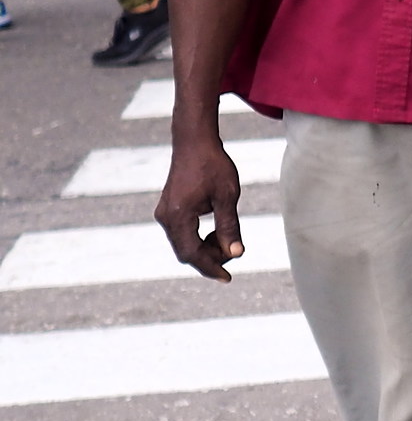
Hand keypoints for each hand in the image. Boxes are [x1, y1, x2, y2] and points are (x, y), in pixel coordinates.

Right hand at [155, 135, 244, 281]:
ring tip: (228, 239)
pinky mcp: (169, 210)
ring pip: (184, 244)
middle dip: (210, 258)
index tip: (228, 278)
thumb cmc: (213, 166)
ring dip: (206, 248)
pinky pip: (182, 233)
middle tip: (234, 251)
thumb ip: (229, 227)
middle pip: (186, 252)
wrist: (194, 142)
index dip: (211, 268)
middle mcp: (166, 217)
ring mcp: (164, 214)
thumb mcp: (227, 196)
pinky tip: (217, 232)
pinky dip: (199, 238)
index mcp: (178, 216)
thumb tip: (236, 254)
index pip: (192, 254)